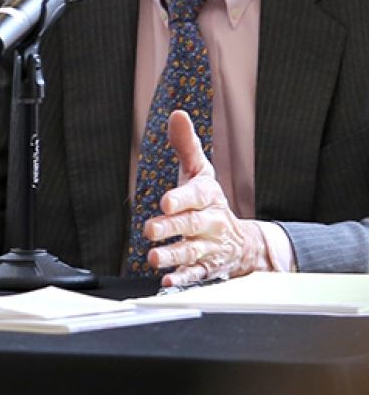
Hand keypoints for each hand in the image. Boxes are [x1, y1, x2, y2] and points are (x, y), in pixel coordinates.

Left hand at [145, 110, 271, 286]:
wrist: (243, 242)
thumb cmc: (210, 201)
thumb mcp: (201, 172)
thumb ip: (187, 146)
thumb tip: (176, 115)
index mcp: (208, 197)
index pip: (197, 195)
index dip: (182, 199)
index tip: (165, 202)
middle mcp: (210, 223)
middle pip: (192, 225)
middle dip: (172, 228)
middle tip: (150, 229)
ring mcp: (209, 247)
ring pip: (191, 252)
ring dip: (172, 256)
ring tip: (153, 258)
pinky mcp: (205, 268)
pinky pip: (195, 275)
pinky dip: (182, 279)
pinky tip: (167, 280)